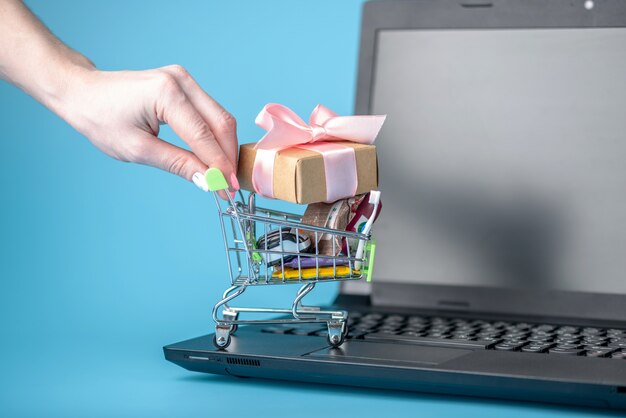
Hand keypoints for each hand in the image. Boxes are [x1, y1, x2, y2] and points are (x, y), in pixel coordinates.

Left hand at [58, 65, 239, 191]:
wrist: (83, 92)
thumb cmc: (101, 118)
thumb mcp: (138, 149)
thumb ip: (177, 164)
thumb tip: (208, 181)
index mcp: (166, 94)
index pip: (203, 136)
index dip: (219, 166)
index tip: (228, 190)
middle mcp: (181, 81)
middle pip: (221, 122)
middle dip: (228, 157)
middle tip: (230, 186)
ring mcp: (184, 80)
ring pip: (220, 117)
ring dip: (224, 147)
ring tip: (224, 175)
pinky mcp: (184, 85)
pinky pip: (209, 113)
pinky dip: (214, 136)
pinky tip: (214, 156)